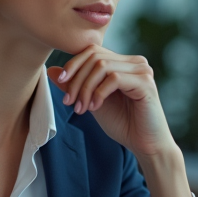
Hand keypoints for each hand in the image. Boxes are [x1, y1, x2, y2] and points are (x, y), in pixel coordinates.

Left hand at [48, 46, 192, 196]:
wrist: (145, 145)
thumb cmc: (123, 124)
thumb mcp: (92, 102)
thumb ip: (76, 86)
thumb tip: (52, 70)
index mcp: (123, 63)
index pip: (93, 51)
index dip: (74, 65)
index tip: (62, 84)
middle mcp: (135, 62)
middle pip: (95, 56)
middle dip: (77, 79)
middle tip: (69, 102)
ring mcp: (142, 70)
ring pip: (102, 66)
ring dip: (85, 88)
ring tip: (81, 109)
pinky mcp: (145, 83)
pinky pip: (114, 78)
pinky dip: (98, 93)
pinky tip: (95, 107)